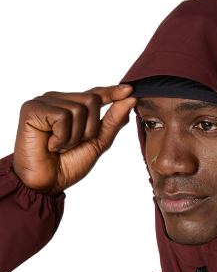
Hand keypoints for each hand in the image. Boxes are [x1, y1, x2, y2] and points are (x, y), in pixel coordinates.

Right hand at [13, 84, 136, 196]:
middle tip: (72, 144)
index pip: (96, 93)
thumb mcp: (98, 142)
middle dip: (90, 129)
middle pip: (92, 100)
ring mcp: (44, 102)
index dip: (112, 92)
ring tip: (60, 146)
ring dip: (75, 136)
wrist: (48, 183)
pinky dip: (62, 137)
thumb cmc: (70, 164)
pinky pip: (62, 116)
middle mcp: (58, 99)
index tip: (130, 89)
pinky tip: (50, 145)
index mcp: (72, 105)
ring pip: (79, 109)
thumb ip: (113, 121)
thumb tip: (130, 98)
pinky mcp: (31, 109)